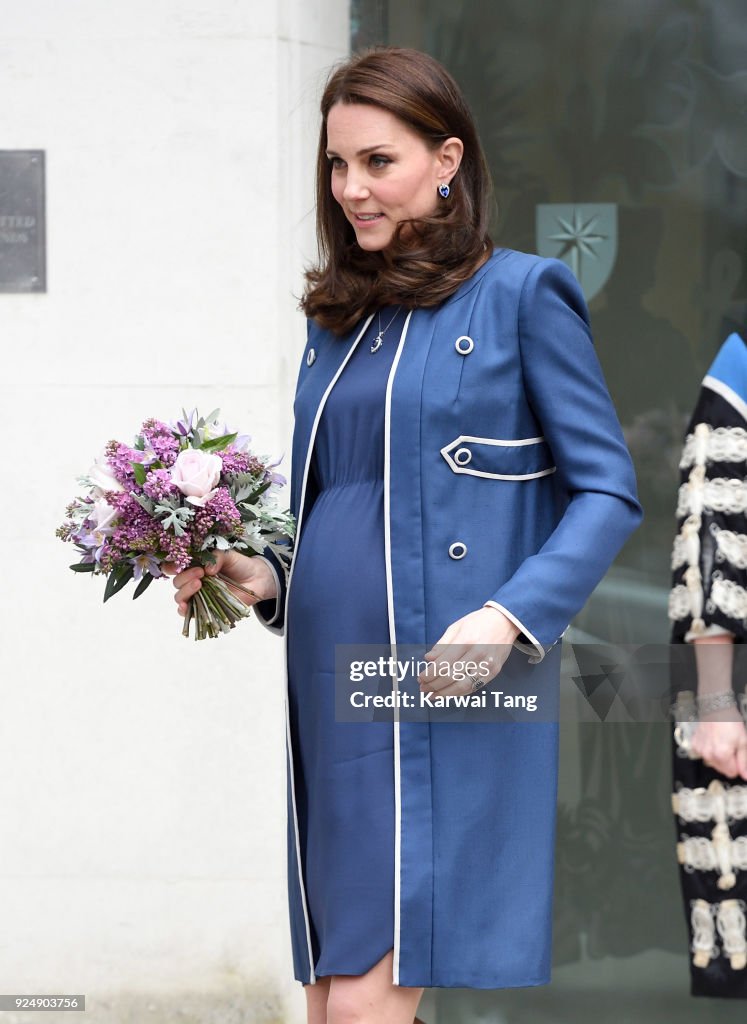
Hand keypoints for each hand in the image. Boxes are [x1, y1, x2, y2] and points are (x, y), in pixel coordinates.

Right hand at [163, 551, 277, 617]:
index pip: (174, 566)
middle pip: (177, 582)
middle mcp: (193, 581)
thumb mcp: (228, 555)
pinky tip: (186, 605)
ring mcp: (198, 596)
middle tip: (200, 573)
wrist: (256, 579)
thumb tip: (207, 569)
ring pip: (180, 597)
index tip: (179, 563)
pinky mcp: (204, 609)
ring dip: (185, 591)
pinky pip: (188, 613)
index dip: (171, 565)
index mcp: (194, 566)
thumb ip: (216, 556)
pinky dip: (184, 610)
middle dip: (185, 577)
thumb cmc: (240, 565)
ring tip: (199, 584)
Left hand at [417, 606, 520, 697]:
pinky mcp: (494, 671)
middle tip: (423, 688)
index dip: (429, 674)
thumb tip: (428, 659)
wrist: (504, 621)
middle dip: (434, 685)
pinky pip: (474, 687)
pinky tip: (449, 693)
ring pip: (463, 686)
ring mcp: (487, 664)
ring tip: (433, 695)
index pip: (443, 664)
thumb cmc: (478, 622)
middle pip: (451, 677)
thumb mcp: (456, 627)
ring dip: (445, 693)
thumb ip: (442, 645)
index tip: (420, 678)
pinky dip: (460, 693)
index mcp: (465, 641)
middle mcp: (477, 654)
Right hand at [691, 710, 746, 779]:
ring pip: (712, 762)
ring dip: (718, 756)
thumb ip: (743, 761)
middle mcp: (709, 755)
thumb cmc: (730, 722)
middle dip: (728, 762)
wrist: (715, 709)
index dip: (737, 766)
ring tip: (721, 743)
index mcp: (722, 755)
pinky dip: (709, 750)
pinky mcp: (695, 745)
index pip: (731, 773)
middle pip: (721, 769)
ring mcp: (700, 750)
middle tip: (731, 748)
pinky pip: (704, 754)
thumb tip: (745, 776)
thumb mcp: (743, 741)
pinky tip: (713, 741)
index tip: (738, 757)